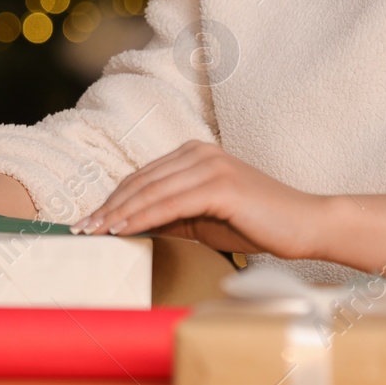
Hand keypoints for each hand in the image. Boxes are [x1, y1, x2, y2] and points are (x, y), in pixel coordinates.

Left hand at [69, 140, 326, 259]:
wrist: (305, 224)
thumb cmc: (256, 223)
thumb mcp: (204, 217)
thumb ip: (171, 214)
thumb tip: (130, 225)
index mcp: (193, 154)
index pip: (142, 177)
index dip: (112, 199)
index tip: (88, 220)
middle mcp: (198, 153)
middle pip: (140, 181)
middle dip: (107, 206)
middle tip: (80, 228)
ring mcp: (209, 165)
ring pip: (150, 191)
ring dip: (117, 212)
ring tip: (94, 231)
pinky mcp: (220, 184)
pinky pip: (170, 202)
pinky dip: (143, 216)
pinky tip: (123, 229)